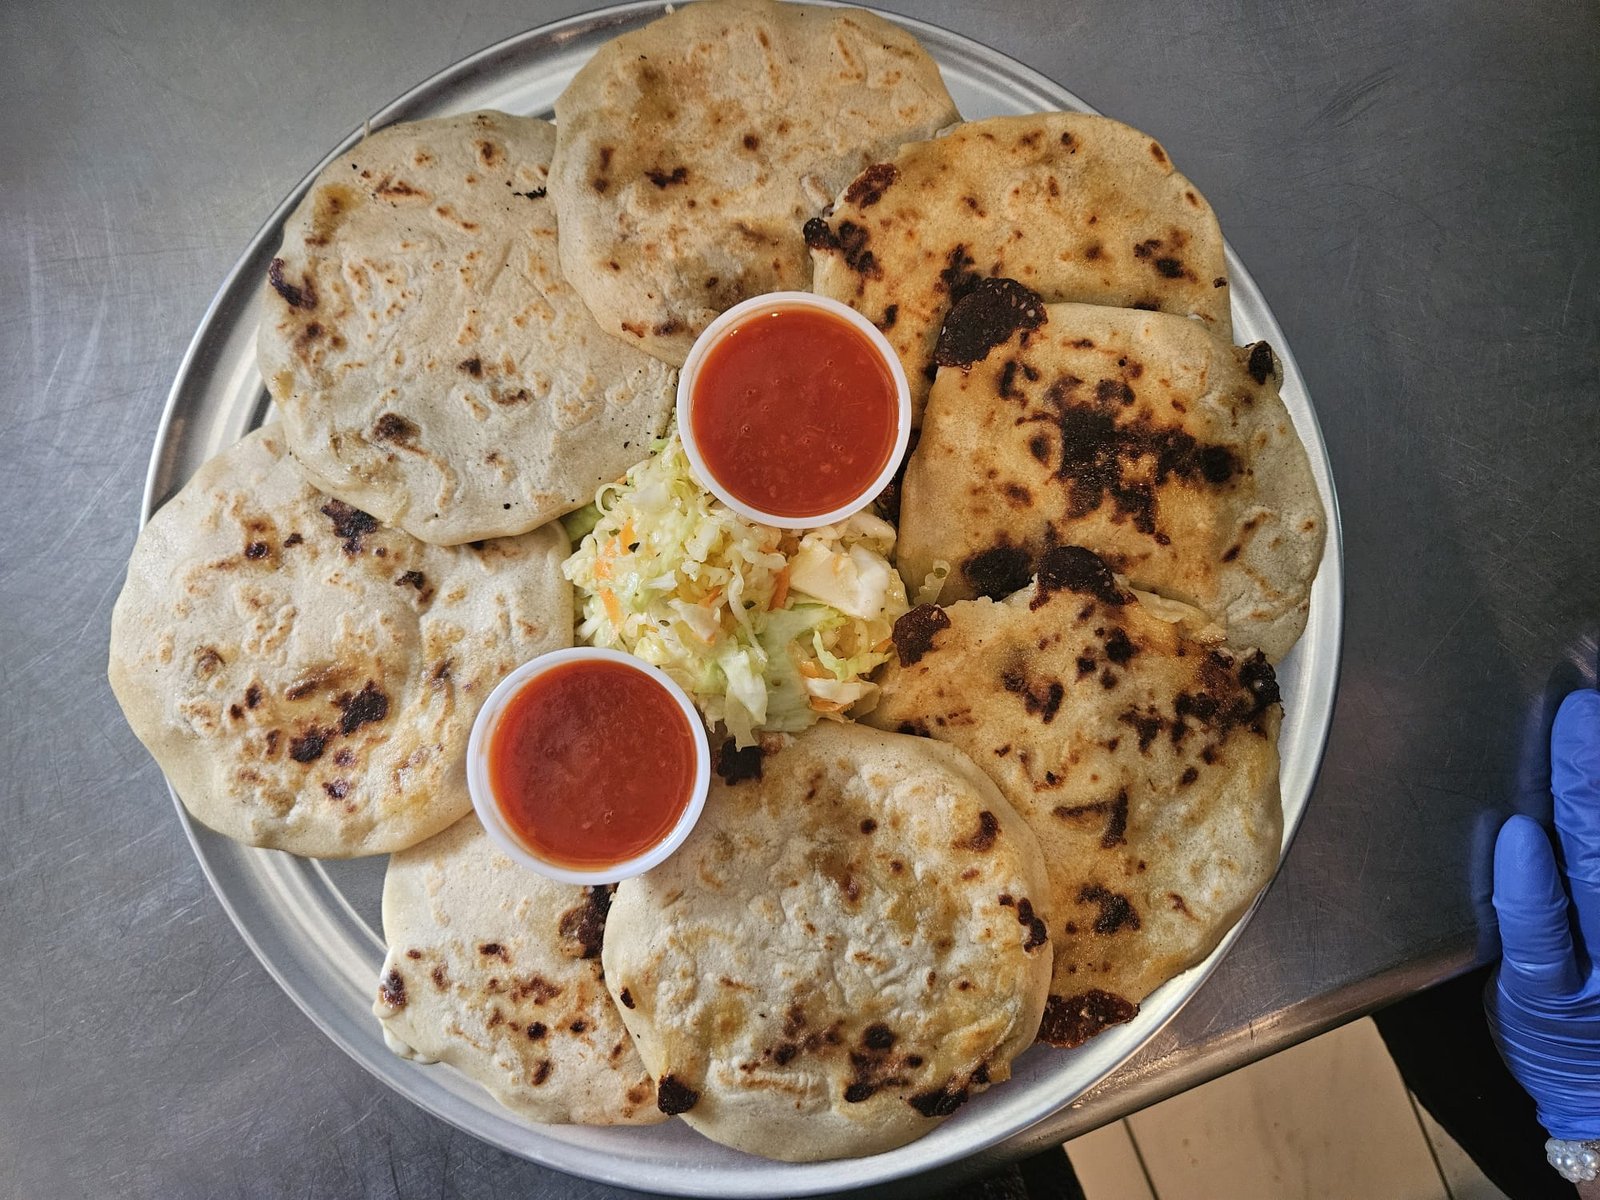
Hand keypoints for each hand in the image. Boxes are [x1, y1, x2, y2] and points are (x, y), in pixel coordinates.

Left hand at [1488, 689, 1599, 1151]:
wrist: (1596, 1094)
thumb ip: (1589, 835)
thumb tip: (1583, 741)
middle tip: (1595, 692)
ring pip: (1598, 869)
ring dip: (1586, 793)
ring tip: (1575, 724)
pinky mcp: (1550, 997)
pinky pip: (1542, 936)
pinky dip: (1532, 885)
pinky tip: (1522, 837)